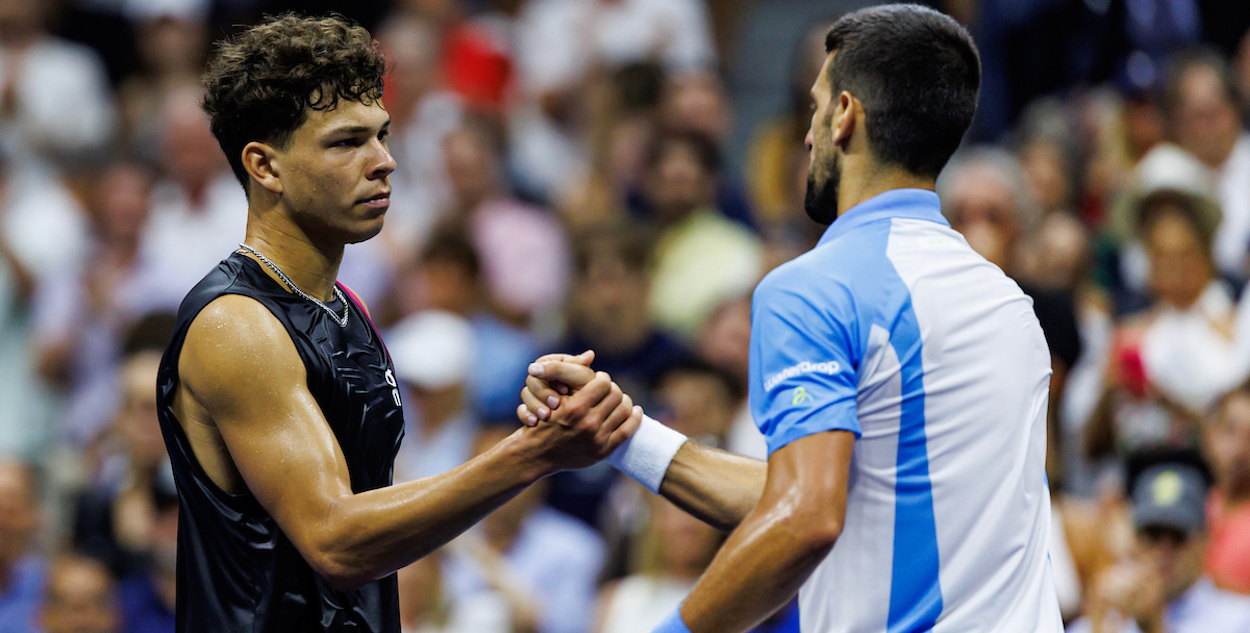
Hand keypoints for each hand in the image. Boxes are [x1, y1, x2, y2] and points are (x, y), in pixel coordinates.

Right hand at [515, 352, 598, 426]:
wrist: (584, 417)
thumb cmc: (587, 390)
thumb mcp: (581, 378)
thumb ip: (570, 368)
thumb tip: (582, 356)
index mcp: (554, 363)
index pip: (543, 365)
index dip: (552, 376)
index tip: (565, 390)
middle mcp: (543, 376)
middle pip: (532, 381)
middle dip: (543, 393)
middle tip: (556, 404)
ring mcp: (536, 392)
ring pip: (526, 395)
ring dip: (535, 405)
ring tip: (545, 416)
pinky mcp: (530, 408)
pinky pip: (521, 410)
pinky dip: (526, 415)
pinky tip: (533, 422)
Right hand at [516, 368, 642, 471]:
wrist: (537, 453)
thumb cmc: (543, 420)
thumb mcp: (552, 397)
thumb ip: (569, 376)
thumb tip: (591, 354)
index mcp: (575, 408)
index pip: (603, 383)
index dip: (603, 378)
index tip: (599, 380)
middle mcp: (588, 423)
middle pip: (616, 395)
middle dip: (613, 389)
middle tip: (610, 390)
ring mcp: (597, 439)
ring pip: (625, 410)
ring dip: (625, 401)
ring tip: (620, 399)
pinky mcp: (603, 450)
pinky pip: (628, 430)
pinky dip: (635, 418)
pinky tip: (635, 411)